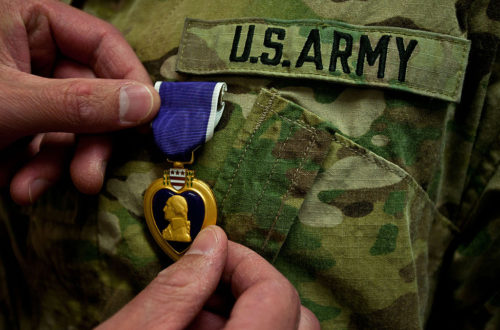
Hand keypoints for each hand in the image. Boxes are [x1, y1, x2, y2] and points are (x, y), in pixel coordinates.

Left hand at [0, 0, 159, 203]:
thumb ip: (81, 104)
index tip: (146, 121)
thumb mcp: (8, 102)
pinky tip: (11, 184)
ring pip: (68, 127)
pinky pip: (43, 143)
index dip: (128, 82)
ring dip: (53, 164)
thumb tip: (148, 106)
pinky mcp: (14, 122)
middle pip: (90, 94)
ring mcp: (25, 89)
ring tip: (27, 190)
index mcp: (30, 21)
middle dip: (86, 143)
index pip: (102, 44)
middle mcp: (33, 53)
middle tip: (87, 179)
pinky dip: (32, 168)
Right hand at [97, 226, 319, 329]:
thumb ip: (175, 289)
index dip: (245, 262)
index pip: (276, 296)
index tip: (214, 250)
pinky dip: (245, 328)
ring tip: (196, 312)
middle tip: (207, 280)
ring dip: (247, 309)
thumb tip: (213, 240)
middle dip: (251, 285)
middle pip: (296, 314)